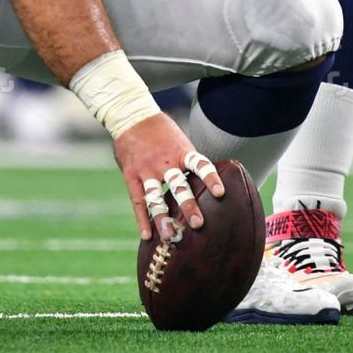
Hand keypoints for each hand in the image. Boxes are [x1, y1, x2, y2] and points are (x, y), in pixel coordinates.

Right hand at [112, 112, 223, 241]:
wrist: (131, 116)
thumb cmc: (160, 131)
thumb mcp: (178, 140)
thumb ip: (188, 161)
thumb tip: (207, 181)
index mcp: (181, 152)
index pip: (200, 164)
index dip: (211, 178)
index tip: (221, 193)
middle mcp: (164, 162)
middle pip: (178, 186)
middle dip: (188, 206)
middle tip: (197, 224)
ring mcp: (146, 170)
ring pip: (156, 198)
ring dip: (163, 218)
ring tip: (171, 237)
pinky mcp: (131, 175)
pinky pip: (138, 201)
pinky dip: (142, 220)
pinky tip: (147, 236)